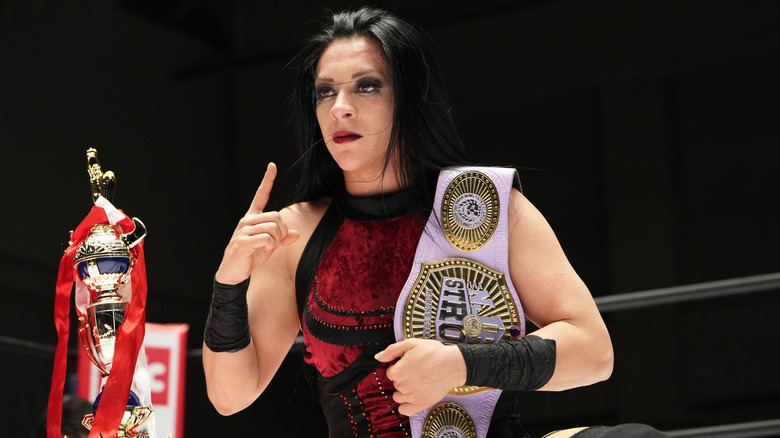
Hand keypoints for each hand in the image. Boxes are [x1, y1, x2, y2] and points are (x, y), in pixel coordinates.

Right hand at [215, 163, 299, 284]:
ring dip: (277, 239)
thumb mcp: (269, 247)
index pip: (261, 195)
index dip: (267, 180)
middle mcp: (247, 220)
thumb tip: (296, 234)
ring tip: (268, 247)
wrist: (233, 272)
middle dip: (283, 231)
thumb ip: (281, 239)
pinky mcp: (243, 241)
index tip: (272, 165)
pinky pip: (267, 238)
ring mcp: (244, 230)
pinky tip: (264, 250)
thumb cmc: (250, 257)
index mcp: (252, 218)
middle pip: (277, 216)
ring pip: (273, 227)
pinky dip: (270, 246)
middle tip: (277, 241)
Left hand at [375, 338, 466, 415]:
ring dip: (404, 391)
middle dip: (403, 378)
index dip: (400, 367)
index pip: (391, 372)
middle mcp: (402, 386)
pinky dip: (406, 405)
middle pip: (395, 383)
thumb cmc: (433, 352)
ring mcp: (411, 397)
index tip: (410, 364)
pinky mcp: (421, 405)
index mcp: (397, 371)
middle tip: (417, 371)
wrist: (453, 364)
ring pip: (398, 397)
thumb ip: (392, 350)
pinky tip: (413, 397)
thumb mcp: (411, 343)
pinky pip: (404, 410)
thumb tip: (378, 357)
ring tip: (418, 383)